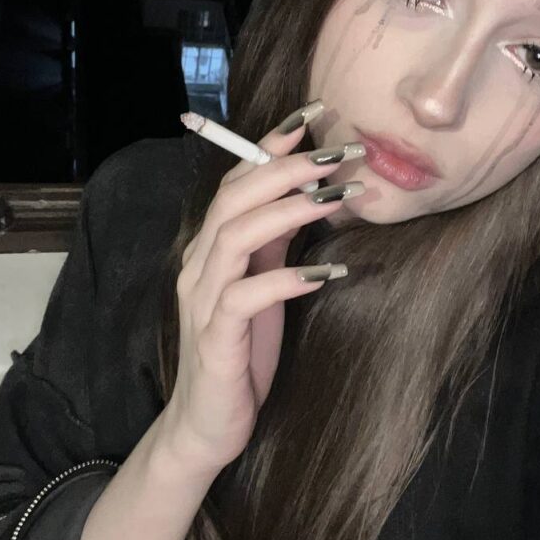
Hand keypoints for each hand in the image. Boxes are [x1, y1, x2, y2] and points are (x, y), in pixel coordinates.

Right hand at [157, 114, 363, 478]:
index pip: (237, 180)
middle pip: (235, 197)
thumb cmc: (241, 351)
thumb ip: (275, 242)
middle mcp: (200, 264)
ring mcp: (201, 299)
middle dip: (287, 168)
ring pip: (237, 235)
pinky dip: (286, 279)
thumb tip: (311, 193)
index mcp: (212, 247)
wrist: (208, 424)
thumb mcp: (265, 285)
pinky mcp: (214, 337)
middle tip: (339, 152)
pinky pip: (246, 297)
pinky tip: (325, 275)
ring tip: (339, 197)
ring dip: (290, 210)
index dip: (270, 145)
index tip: (313, 115)